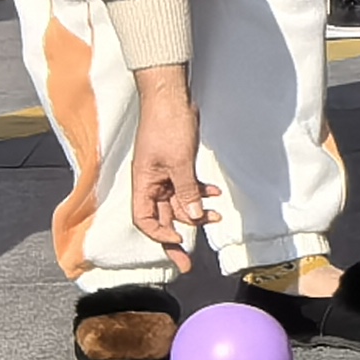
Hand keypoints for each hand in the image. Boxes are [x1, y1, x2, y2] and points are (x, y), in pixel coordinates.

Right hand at [128, 63, 215, 270]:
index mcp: (144, 183)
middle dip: (176, 240)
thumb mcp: (179, 162)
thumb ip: (186, 191)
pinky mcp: (176, 164)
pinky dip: (200, 192)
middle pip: (162, 218)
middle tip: (188, 263)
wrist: (170, 95)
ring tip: (215, 219)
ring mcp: (164, 174)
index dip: (160, 235)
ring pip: (178, 203)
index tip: (179, 241)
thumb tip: (193, 217)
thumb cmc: (167, 125)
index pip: (145, 220)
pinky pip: (186, 186)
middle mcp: (151, 183)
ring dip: (196, 212)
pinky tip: (214, 193)